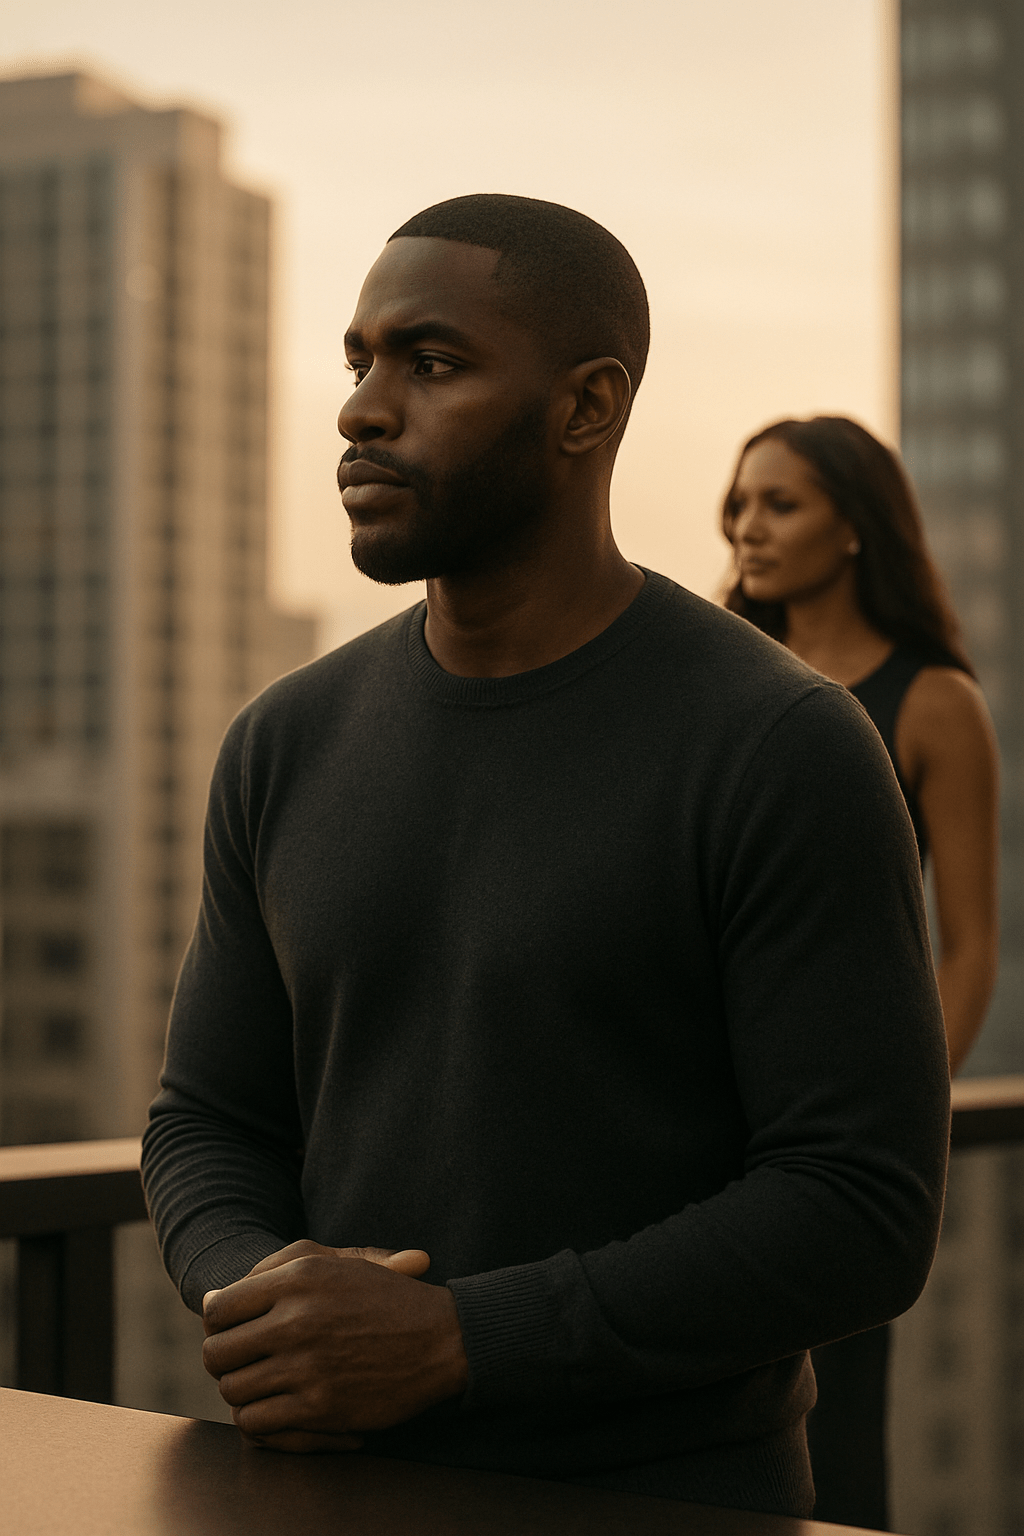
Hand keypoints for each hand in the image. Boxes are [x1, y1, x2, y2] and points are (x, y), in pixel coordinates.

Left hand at [201, 1241, 467, 1452]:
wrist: (440, 1337)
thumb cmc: (383, 1295)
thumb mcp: (335, 1261)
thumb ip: (272, 1270)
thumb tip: (214, 1299)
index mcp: (299, 1277)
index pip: (219, 1308)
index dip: (217, 1322)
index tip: (231, 1330)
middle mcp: (298, 1319)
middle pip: (217, 1352)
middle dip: (224, 1359)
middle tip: (243, 1360)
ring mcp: (307, 1365)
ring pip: (233, 1389)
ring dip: (241, 1390)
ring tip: (263, 1382)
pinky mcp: (320, 1407)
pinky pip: (257, 1421)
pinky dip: (258, 1418)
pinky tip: (276, 1405)